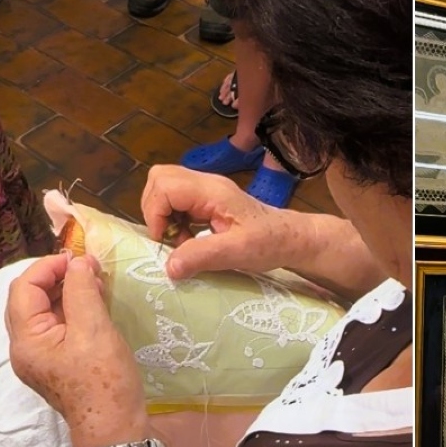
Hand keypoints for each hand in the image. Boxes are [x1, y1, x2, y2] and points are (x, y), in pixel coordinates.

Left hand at [5, 253, 147, 446]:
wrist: (115, 426)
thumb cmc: (104, 379)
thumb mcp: (94, 329)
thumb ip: (82, 291)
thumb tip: (78, 263)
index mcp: (26, 340)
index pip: (25, 288)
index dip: (50, 267)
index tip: (81, 258)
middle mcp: (25, 348)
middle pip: (31, 299)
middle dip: (58, 277)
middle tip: (91, 267)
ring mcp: (41, 357)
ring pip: (46, 312)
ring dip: (68, 291)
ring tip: (98, 282)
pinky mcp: (59, 362)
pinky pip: (59, 326)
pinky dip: (75, 309)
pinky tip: (97, 303)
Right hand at [141, 165, 310, 279]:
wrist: (290, 238)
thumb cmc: (270, 243)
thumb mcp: (239, 252)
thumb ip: (203, 256)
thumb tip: (169, 266)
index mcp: (212, 191)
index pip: (165, 185)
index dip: (155, 213)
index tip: (166, 240)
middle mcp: (206, 185)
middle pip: (160, 179)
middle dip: (155, 210)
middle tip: (171, 238)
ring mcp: (207, 191)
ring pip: (166, 189)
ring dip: (164, 217)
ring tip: (182, 241)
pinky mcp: (207, 201)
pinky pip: (177, 201)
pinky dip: (174, 220)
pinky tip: (190, 239)